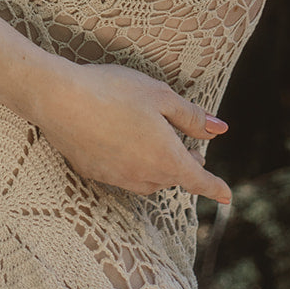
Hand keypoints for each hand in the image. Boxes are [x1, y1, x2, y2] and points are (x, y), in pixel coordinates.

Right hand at [31, 57, 231, 202]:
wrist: (61, 99)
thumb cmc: (114, 91)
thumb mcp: (160, 95)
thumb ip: (191, 116)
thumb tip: (220, 130)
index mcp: (166, 158)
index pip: (199, 180)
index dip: (216, 188)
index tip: (228, 197)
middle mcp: (144, 175)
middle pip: (172, 177)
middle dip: (185, 166)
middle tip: (191, 151)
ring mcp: (117, 177)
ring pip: (148, 179)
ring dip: (158, 167)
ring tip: (157, 145)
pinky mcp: (94, 172)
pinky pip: (122, 174)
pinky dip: (131, 163)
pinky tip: (121, 142)